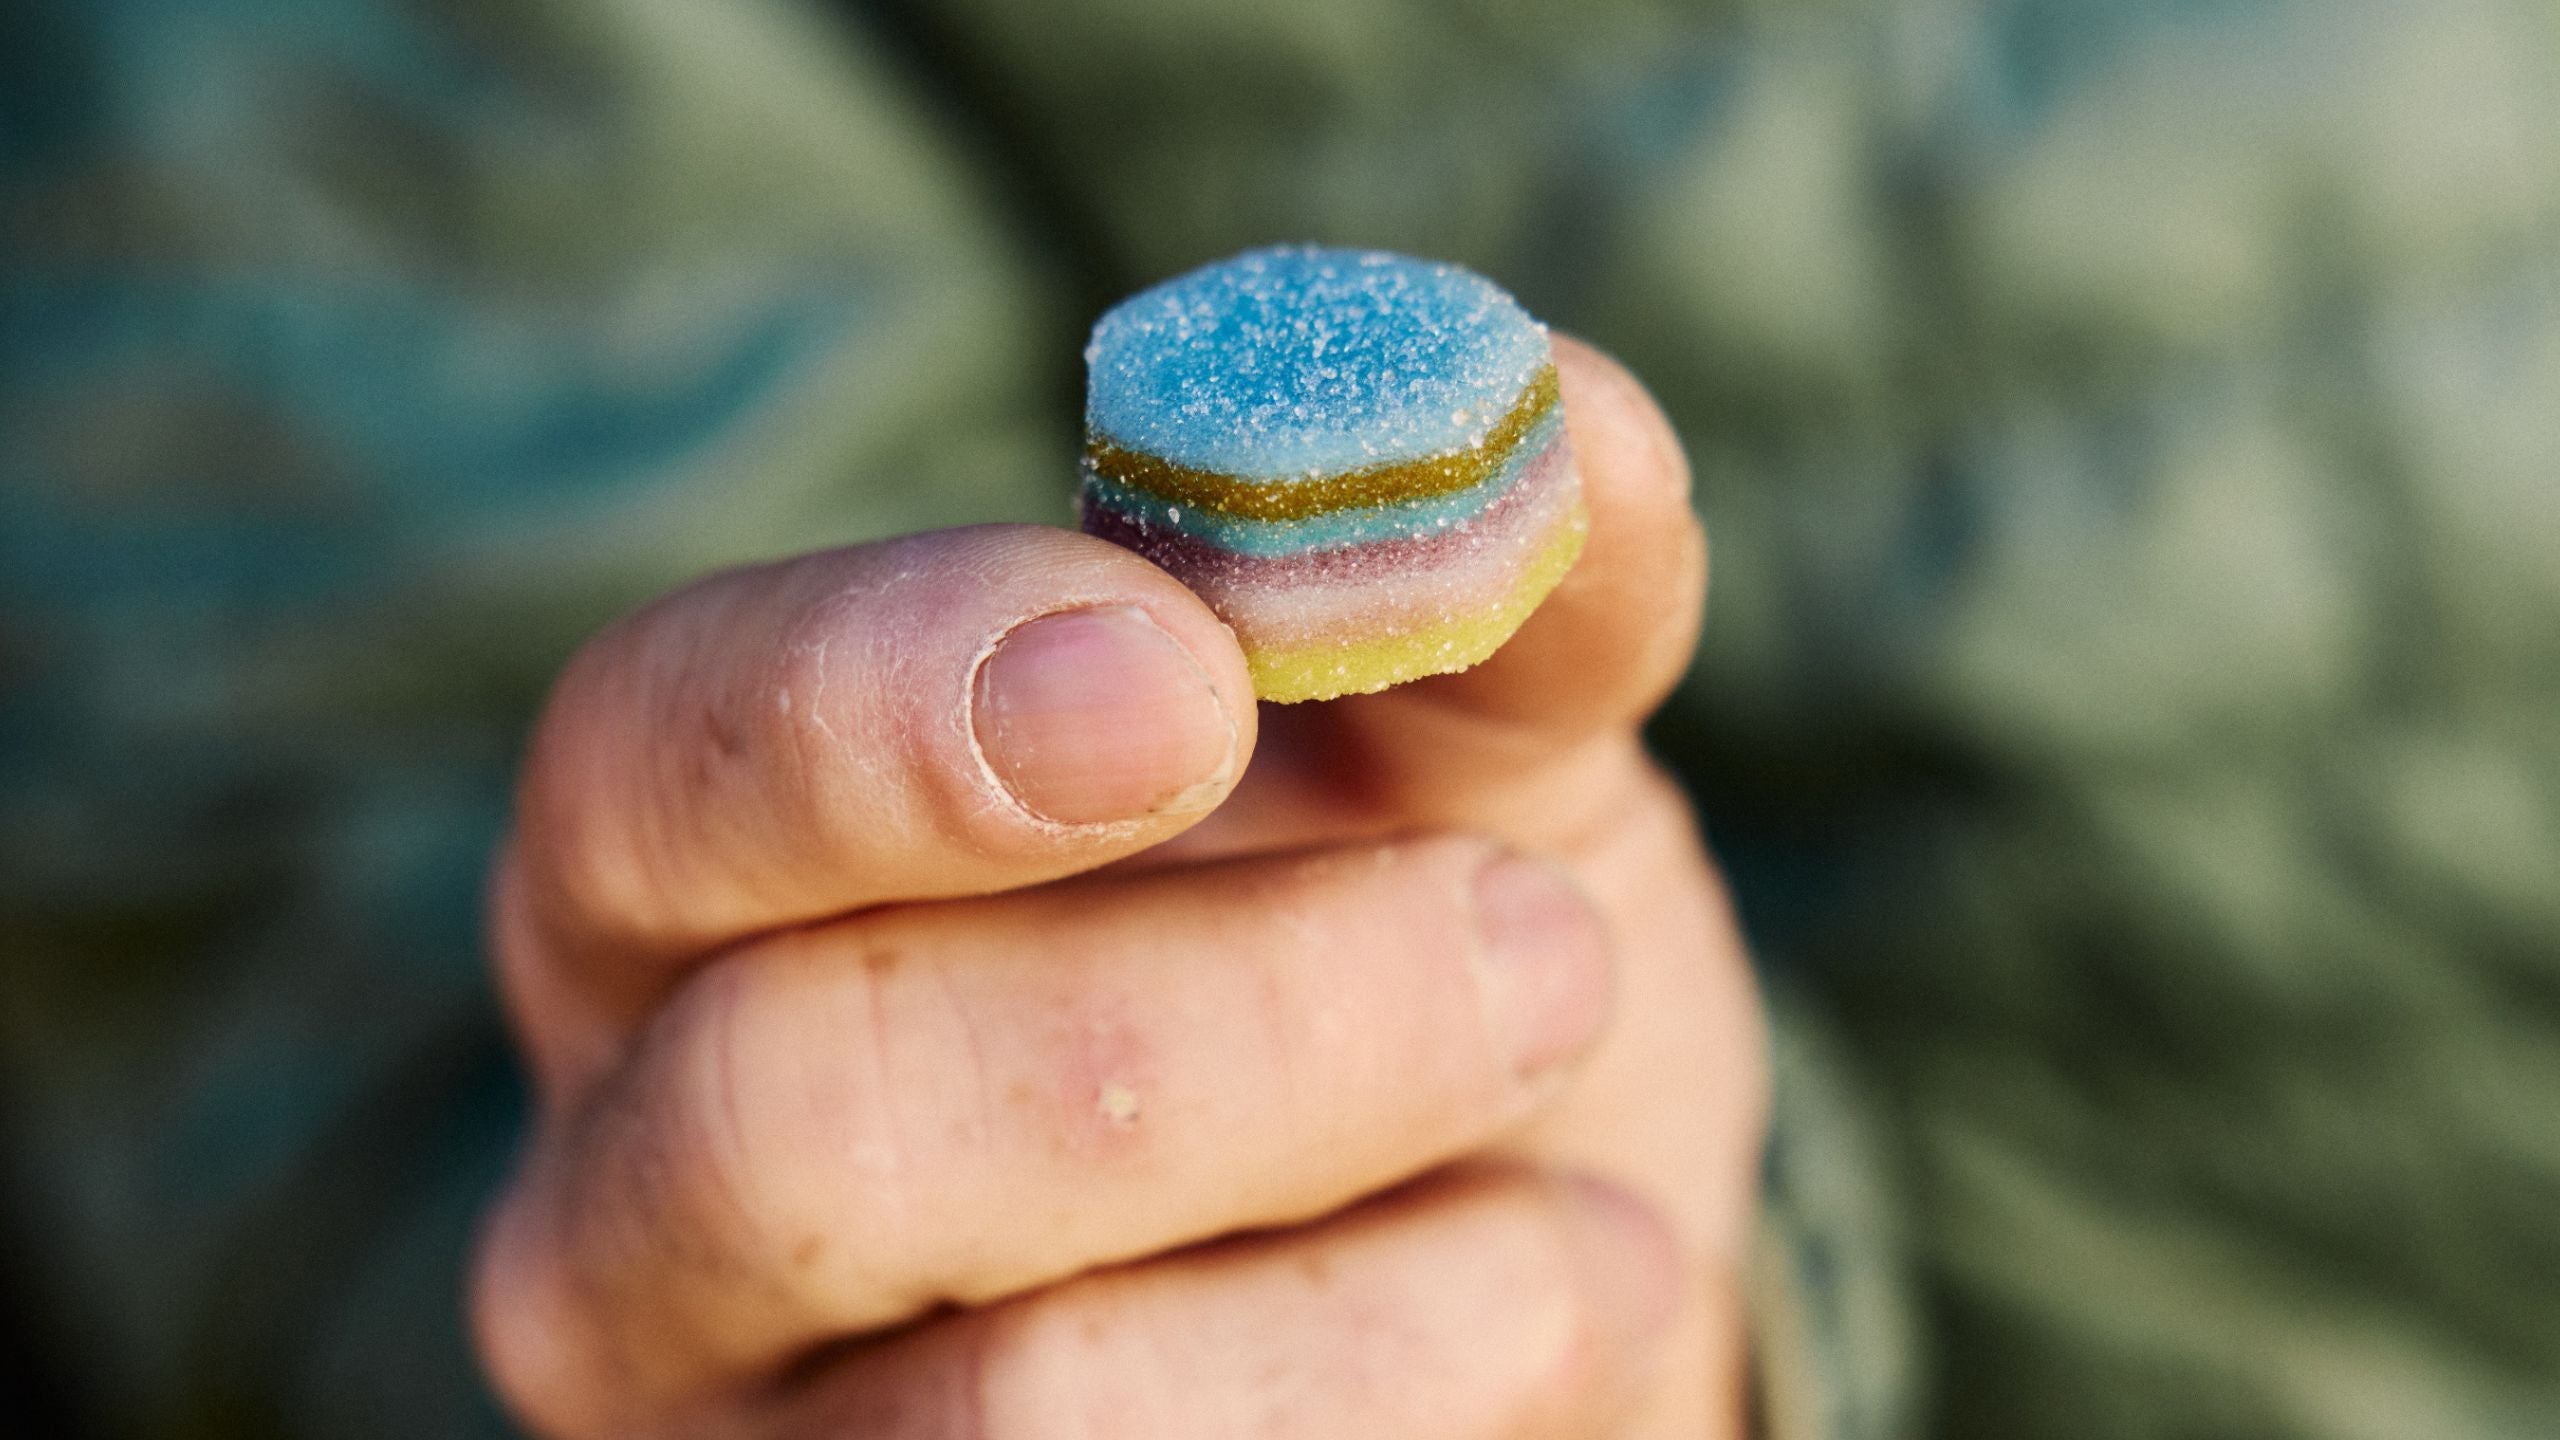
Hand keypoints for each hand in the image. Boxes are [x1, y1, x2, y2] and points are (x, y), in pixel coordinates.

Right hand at [470, 338, 1765, 1437]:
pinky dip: (1411, 1424)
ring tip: (1586, 1212)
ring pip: (1001, 1411)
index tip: (1177, 672)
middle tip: (1533, 953)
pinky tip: (1541, 1322)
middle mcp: (641, 1184)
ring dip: (1365, 1294)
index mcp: (699, 883)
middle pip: (798, 1112)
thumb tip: (1564, 422)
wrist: (1484, 1292)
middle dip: (1232, 1028)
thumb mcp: (1465, 766)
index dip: (885, 704)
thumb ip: (1492, 606)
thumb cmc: (1411, 972)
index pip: (653, 761)